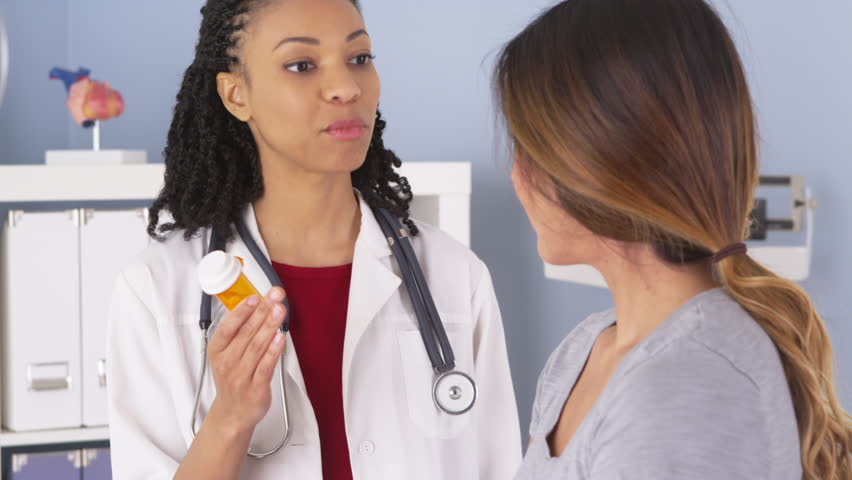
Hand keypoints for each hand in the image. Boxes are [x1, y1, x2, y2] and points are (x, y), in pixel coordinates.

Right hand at [206, 287, 286, 434]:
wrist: (232, 413)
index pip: (228, 327)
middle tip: (275, 297)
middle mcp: (227, 362)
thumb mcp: (226, 354)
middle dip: (262, 312)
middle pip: (246, 333)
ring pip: (257, 347)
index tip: (255, 296)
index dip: (242, 310)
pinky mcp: (255, 388)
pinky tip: (280, 337)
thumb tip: (257, 305)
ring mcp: (240, 376)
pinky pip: (265, 366)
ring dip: (269, 326)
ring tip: (279, 310)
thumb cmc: (232, 379)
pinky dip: (273, 351)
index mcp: (217, 351)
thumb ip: (239, 331)